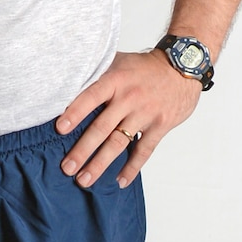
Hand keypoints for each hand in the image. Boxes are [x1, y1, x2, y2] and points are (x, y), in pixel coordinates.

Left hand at [55, 49, 201, 188]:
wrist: (182, 68)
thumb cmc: (145, 67)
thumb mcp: (119, 61)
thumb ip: (97, 72)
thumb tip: (66, 83)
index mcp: (116, 80)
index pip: (91, 97)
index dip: (75, 113)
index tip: (60, 130)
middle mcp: (129, 98)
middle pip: (102, 128)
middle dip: (82, 150)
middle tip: (67, 168)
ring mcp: (145, 114)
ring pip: (119, 143)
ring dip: (100, 163)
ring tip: (85, 179)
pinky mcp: (160, 126)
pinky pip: (144, 150)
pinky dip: (132, 167)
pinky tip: (120, 181)